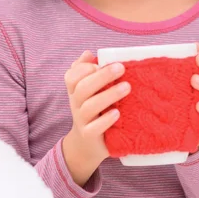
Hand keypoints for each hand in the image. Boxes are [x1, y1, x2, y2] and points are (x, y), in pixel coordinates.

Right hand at [62, 50, 129, 185]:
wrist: (88, 144)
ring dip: (108, 95)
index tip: (99, 63)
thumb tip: (87, 53)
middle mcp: (76, 104)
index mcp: (75, 91)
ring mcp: (81, 120)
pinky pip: (94, 128)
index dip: (83, 69)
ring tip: (126, 87)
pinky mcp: (90, 135)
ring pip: (89, 106)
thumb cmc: (94, 110)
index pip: (71, 77)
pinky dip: (105, 120)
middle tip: (121, 68)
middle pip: (82, 88)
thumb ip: (88, 70)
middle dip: (102, 76)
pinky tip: (117, 113)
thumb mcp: (91, 90)